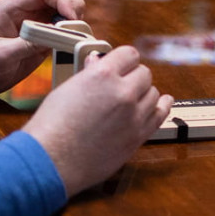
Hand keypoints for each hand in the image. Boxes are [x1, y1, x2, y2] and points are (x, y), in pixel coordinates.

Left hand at [0, 0, 85, 106]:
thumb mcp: (1, 56)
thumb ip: (28, 44)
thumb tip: (56, 36)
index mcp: (11, 7)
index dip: (63, 0)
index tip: (72, 19)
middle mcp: (25, 9)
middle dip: (73, 2)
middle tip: (76, 24)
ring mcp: (35, 20)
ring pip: (63, 2)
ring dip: (75, 14)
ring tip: (75, 34)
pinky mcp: (42, 34)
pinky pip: (62, 23)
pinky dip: (72, 29)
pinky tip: (71, 42)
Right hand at [24, 47, 172, 196]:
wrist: (51, 161)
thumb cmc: (51, 128)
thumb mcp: (66, 89)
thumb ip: (89, 74)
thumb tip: (98, 63)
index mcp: (103, 75)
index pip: (129, 54)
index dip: (125, 60)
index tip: (124, 64)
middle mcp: (123, 92)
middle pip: (144, 74)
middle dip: (133, 77)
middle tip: (123, 84)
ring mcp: (134, 115)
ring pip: (154, 93)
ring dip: (144, 94)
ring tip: (133, 99)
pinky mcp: (139, 135)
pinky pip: (161, 114)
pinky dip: (162, 106)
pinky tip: (163, 103)